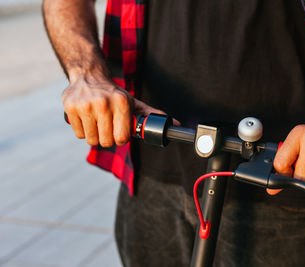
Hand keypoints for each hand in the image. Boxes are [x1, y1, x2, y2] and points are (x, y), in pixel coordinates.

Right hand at [63, 75, 177, 146]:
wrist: (89, 75)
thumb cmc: (114, 94)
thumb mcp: (133, 102)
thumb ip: (151, 115)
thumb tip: (175, 125)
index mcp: (122, 103)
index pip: (122, 138)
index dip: (121, 138)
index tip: (119, 133)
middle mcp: (103, 104)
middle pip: (106, 142)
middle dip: (108, 139)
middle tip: (108, 128)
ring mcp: (85, 106)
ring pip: (91, 140)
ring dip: (95, 136)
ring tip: (97, 124)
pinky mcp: (70, 108)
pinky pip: (78, 134)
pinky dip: (83, 131)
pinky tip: (86, 119)